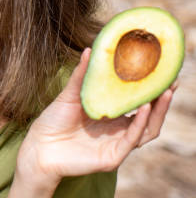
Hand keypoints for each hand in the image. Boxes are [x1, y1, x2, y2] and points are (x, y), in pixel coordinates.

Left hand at [15, 48, 175, 191]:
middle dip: (162, 99)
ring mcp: (117, 145)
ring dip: (158, 111)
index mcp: (112, 117)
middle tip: (171, 80)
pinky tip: (145, 108)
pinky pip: (131, 140)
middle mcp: (118, 131)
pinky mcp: (112, 158)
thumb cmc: (53, 121)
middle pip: (150, 116)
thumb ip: (82, 75)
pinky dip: (140, 124)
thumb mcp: (70, 94)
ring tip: (163, 92)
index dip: (151, 89)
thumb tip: (91, 49)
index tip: (161, 71)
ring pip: (147, 130)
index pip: (139, 103)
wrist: (38, 146)